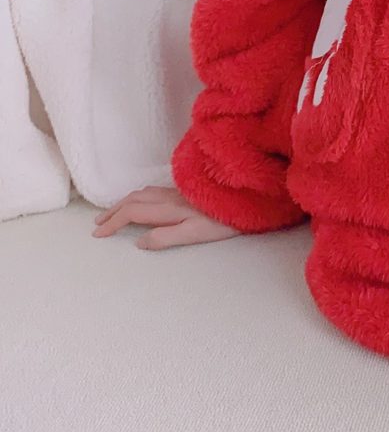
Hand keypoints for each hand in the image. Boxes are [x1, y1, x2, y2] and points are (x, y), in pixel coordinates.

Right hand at [91, 185, 240, 248]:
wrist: (246, 199)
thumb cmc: (222, 221)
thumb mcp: (195, 234)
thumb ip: (165, 237)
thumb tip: (138, 241)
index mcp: (168, 208)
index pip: (132, 212)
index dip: (112, 222)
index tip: (98, 234)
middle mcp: (169, 196)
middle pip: (133, 199)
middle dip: (112, 211)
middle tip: (97, 224)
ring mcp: (177, 192)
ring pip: (142, 193)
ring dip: (123, 202)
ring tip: (112, 212)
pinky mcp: (185, 190)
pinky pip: (152, 190)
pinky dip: (137, 196)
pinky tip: (141, 200)